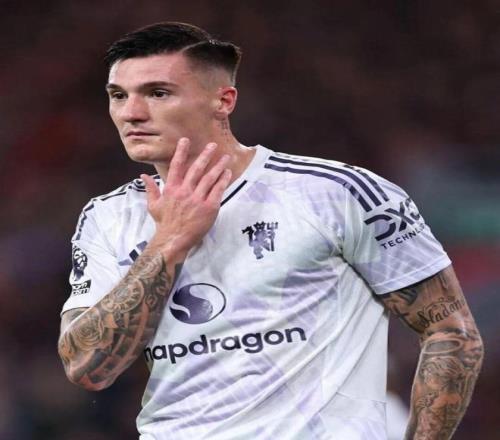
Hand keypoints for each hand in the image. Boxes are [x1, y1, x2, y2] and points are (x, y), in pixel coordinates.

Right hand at [141, 137, 231, 258]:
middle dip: (206, 155)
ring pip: (210, 178)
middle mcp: (185, 191)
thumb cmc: (164, 224)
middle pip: (197, 169)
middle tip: (213, 145)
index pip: (176, 166)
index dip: (181, 152)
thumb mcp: (154, 206)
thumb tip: (143, 176)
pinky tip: (227, 173)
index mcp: (171, 189)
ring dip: (218, 166)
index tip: (186, 140)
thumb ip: (150, 189)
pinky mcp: (209, 207)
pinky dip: (223, 180)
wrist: (173, 240)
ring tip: (226, 157)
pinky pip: (218, 190)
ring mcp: (198, 199)